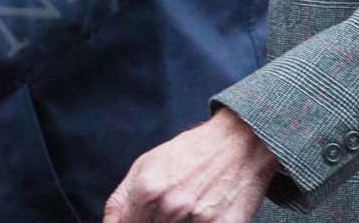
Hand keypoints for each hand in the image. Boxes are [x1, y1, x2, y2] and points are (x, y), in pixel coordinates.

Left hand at [103, 107, 277, 222]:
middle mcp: (171, 206)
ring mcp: (199, 219)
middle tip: (168, 213)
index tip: (145, 220)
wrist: (238, 144)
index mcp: (147, 189)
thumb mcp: (145, 166)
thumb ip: (121, 201)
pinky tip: (201, 217)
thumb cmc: (189, 154)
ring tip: (186, 212)